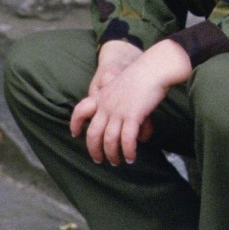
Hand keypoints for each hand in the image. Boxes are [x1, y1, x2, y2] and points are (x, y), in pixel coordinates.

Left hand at [70, 40, 191, 165]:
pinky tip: (131, 157)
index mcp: (103, 96)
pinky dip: (128, 151)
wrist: (154, 67)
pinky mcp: (132, 116)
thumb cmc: (145, 73)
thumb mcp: (123, 83)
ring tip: (117, 162)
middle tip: (99, 159)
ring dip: (112, 154)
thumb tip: (124, 114)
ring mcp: (118, 111)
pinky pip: (127, 140)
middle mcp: (107, 105)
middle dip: (94, 150)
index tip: (75, 134)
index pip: (81, 110)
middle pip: (93, 133)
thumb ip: (118, 98)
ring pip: (109, 140)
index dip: (75, 123)